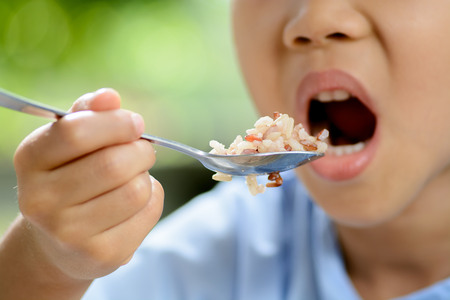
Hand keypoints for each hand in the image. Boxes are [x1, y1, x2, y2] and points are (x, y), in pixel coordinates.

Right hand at [14, 88, 163, 280]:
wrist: (61, 241)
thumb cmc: (71, 178)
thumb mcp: (68, 144)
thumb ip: (88, 114)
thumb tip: (109, 96)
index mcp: (31, 160)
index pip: (76, 131)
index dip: (116, 123)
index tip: (135, 123)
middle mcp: (41, 200)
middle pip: (114, 164)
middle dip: (140, 150)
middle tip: (142, 151)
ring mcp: (69, 233)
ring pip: (137, 190)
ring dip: (146, 176)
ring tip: (133, 178)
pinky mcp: (101, 255)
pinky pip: (149, 211)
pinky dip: (153, 199)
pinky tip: (136, 202)